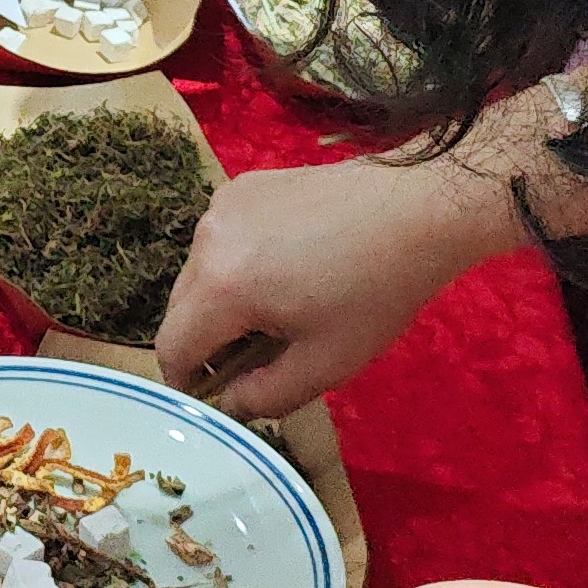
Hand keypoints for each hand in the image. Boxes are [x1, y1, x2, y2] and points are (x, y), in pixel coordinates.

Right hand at [151, 153, 522, 419]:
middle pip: (180, 308)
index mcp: (222, 287)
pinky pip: (221, 238)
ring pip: (199, 271)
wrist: (415, 209)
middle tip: (255, 358)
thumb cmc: (375, 293)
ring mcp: (223, 205)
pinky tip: (289, 262)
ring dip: (222, 299)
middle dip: (206, 341)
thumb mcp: (325, 364)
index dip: (188, 382)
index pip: (173, 348)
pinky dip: (238, 260)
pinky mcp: (244, 184)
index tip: (219, 394)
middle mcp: (207, 239)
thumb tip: (229, 402)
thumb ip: (265, 397)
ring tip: (279, 306)